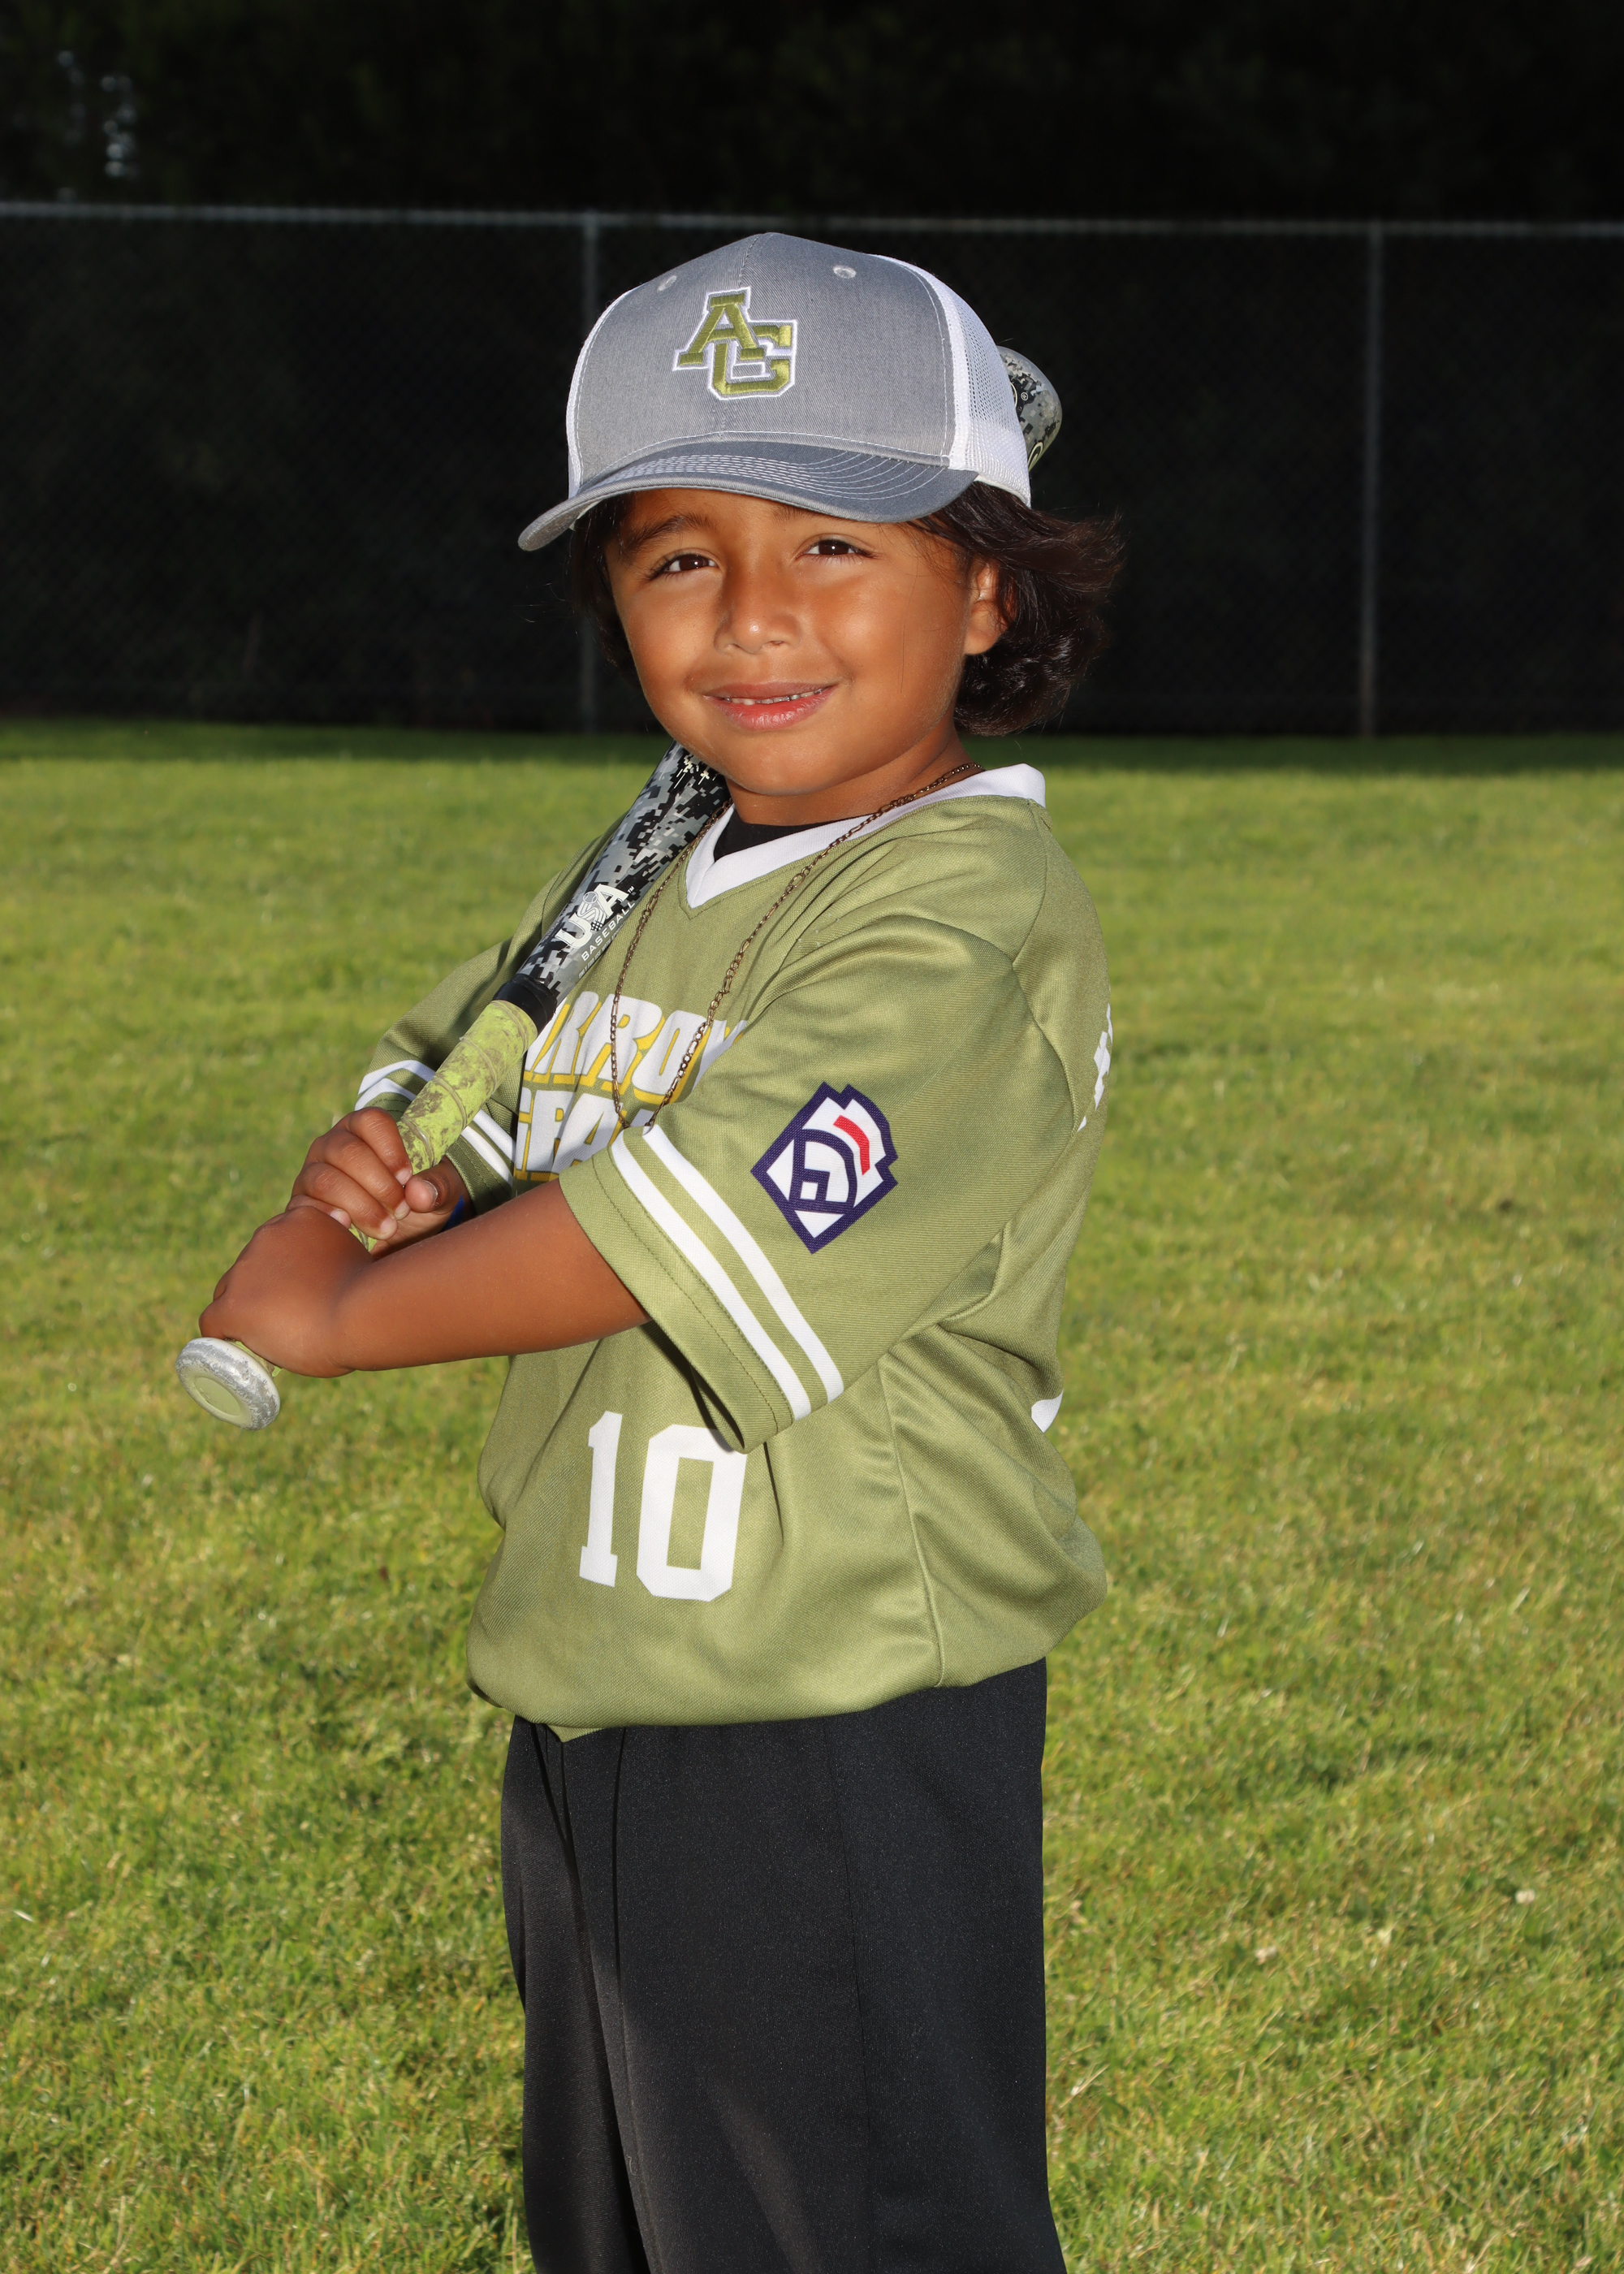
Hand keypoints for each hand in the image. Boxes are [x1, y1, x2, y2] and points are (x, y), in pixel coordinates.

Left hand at [201, 1206, 370, 1375]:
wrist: (364, 1315)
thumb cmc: (371, 1293)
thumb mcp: (355, 1255)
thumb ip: (336, 1250)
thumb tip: (333, 1251)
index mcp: (299, 1219)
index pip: (274, 1243)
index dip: (281, 1268)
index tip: (295, 1289)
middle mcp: (267, 1235)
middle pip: (249, 1266)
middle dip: (261, 1289)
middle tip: (287, 1318)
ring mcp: (246, 1270)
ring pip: (229, 1292)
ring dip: (244, 1311)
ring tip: (269, 1337)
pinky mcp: (233, 1305)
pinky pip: (213, 1322)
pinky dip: (222, 1335)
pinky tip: (234, 1347)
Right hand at [290, 1107, 468, 1244]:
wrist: (394, 1234)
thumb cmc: (415, 1199)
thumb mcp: (438, 1192)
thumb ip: (438, 1187)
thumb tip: (418, 1193)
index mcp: (365, 1129)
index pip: (370, 1121)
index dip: (390, 1148)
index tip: (406, 1175)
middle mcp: (333, 1145)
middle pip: (347, 1152)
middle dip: (379, 1185)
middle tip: (402, 1210)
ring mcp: (313, 1172)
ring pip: (326, 1180)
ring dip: (360, 1206)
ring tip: (386, 1227)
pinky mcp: (302, 1202)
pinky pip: (306, 1206)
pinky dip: (330, 1218)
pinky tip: (349, 1228)